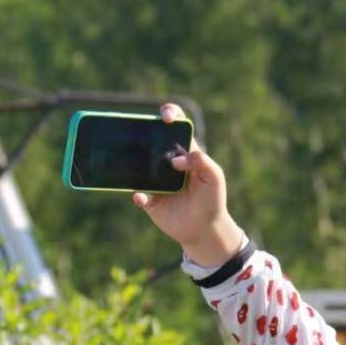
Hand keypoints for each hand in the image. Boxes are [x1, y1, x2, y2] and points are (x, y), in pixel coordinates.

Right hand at [134, 103, 245, 268]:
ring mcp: (156, 181)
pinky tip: (142, 196)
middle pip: (151, 141)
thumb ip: (201, 161)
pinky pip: (139, 194)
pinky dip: (138, 195)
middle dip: (144, 132)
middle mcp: (167, 163)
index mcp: (185, 152)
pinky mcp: (150, 200)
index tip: (166, 117)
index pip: (176, 126)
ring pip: (139, 166)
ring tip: (130, 161)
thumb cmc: (212, 199)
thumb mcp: (214, 177)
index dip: (170, 115)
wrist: (205, 229)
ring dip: (133, 163)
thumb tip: (176, 160)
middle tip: (141, 130)